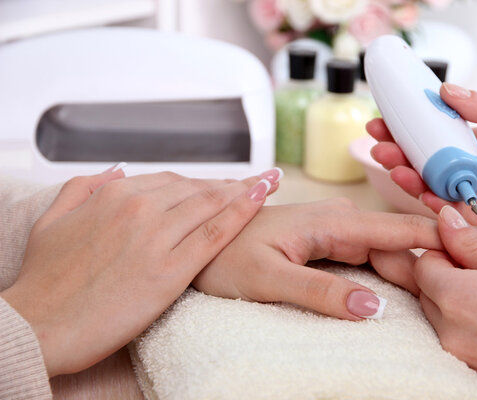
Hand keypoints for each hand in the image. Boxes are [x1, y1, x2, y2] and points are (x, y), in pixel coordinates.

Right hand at [1, 168, 279, 376]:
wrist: (39, 324)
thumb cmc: (44, 279)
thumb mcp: (52, 220)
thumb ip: (84, 187)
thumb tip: (116, 170)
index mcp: (114, 194)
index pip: (173, 181)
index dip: (204, 181)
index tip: (226, 182)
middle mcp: (139, 207)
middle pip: (197, 188)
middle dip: (231, 184)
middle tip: (259, 180)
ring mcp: (156, 236)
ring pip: (211, 204)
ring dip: (244, 191)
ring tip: (268, 183)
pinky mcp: (170, 269)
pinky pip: (215, 233)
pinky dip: (241, 212)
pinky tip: (260, 198)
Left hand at [192, 198, 442, 319]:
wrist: (199, 241)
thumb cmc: (225, 257)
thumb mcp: (268, 280)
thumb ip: (320, 292)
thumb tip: (374, 307)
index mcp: (332, 220)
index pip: (400, 229)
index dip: (444, 237)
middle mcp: (340, 219)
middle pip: (401, 244)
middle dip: (433, 264)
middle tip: (468, 291)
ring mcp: (334, 229)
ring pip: (387, 250)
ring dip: (415, 270)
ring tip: (449, 288)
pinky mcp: (328, 241)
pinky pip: (370, 256)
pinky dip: (391, 271)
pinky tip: (408, 286)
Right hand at [367, 83, 476, 252]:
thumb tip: (446, 91)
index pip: (435, 139)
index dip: (408, 131)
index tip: (383, 122)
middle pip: (428, 169)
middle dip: (400, 157)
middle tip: (380, 147)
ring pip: (437, 196)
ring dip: (413, 183)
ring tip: (396, 168)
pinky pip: (460, 226)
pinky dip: (440, 215)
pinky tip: (426, 199)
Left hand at [414, 206, 476, 399]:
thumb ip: (473, 243)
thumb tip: (444, 220)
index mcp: (458, 300)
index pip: (424, 266)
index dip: (445, 253)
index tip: (471, 253)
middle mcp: (451, 335)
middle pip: (427, 294)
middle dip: (448, 278)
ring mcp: (462, 360)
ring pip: (440, 320)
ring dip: (457, 305)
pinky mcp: (476, 377)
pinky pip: (457, 345)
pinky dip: (469, 331)